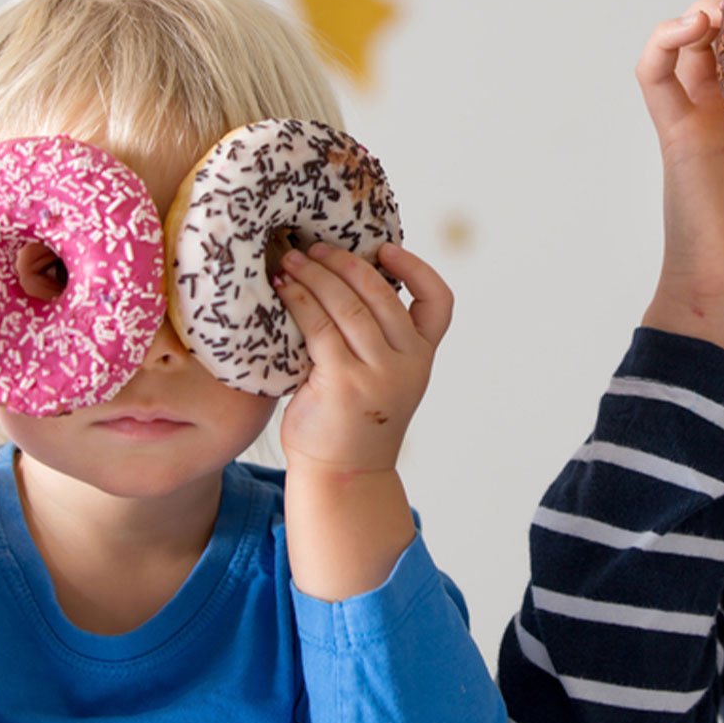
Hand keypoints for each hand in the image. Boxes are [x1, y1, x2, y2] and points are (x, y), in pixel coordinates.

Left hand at [273, 241, 449, 476]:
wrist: (343, 475)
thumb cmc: (354, 419)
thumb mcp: (386, 377)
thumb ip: (380, 337)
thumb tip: (345, 276)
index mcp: (422, 358)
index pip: (439, 303)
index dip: (416, 269)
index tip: (386, 248)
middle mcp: (407, 364)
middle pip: (382, 295)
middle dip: (345, 263)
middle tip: (315, 247)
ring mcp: (378, 374)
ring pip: (348, 306)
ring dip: (317, 275)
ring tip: (292, 260)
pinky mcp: (343, 382)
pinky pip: (320, 327)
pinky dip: (300, 301)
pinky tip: (285, 289)